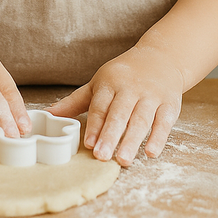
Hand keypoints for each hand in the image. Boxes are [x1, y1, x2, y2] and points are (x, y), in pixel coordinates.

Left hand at [47, 45, 183, 165]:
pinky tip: (151, 153)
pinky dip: (159, 137)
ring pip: (141, 119)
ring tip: (123, 160)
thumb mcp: (98, 84)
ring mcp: (151, 96)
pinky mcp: (170, 104)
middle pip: (120, 114)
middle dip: (111, 135)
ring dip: (133, 140)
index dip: (95, 125)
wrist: (161, 58)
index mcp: (110, 83)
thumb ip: (75, 101)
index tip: (88, 144)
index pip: (101, 106)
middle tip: (102, 156)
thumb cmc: (123, 75)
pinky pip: (164, 122)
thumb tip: (48, 114)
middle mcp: (131, 88)